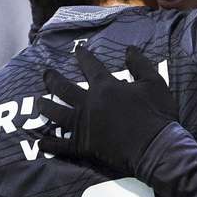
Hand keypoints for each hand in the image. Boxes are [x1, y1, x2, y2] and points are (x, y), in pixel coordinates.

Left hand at [37, 46, 176, 175]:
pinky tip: (39, 141)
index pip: (90, 66)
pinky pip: (61, 144)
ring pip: (57, 113)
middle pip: (64, 88)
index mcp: (105, 87)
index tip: (77, 49)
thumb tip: (129, 49)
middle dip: (53, 79)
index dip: (83, 56)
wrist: (155, 146)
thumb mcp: (154, 83)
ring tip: (39, 102)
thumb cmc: (157, 114)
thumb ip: (140, 64)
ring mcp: (83, 125)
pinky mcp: (83, 145)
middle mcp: (89, 103)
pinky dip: (49, 143)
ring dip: (46, 106)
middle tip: (45, 73)